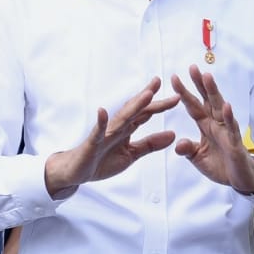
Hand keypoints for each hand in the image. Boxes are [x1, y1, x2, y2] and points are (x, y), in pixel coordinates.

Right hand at [43, 78, 177, 197]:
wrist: (77, 172)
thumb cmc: (102, 161)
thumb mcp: (131, 155)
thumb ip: (150, 144)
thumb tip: (172, 134)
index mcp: (127, 130)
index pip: (145, 114)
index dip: (160, 105)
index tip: (177, 96)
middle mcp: (117, 127)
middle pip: (135, 110)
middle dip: (147, 97)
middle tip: (159, 81)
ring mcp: (105, 133)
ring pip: (121, 117)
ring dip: (133, 106)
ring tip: (146, 94)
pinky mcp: (92, 143)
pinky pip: (97, 132)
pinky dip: (101, 122)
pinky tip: (102, 111)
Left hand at [171, 66, 253, 194]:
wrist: (242, 180)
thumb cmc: (221, 166)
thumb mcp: (198, 159)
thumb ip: (188, 150)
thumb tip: (178, 144)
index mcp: (206, 126)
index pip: (193, 106)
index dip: (184, 93)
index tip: (173, 78)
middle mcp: (217, 124)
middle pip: (207, 100)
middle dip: (200, 84)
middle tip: (192, 68)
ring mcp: (227, 132)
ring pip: (219, 108)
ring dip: (214, 93)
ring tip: (207, 78)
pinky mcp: (235, 143)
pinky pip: (231, 129)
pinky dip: (228, 117)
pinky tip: (226, 105)